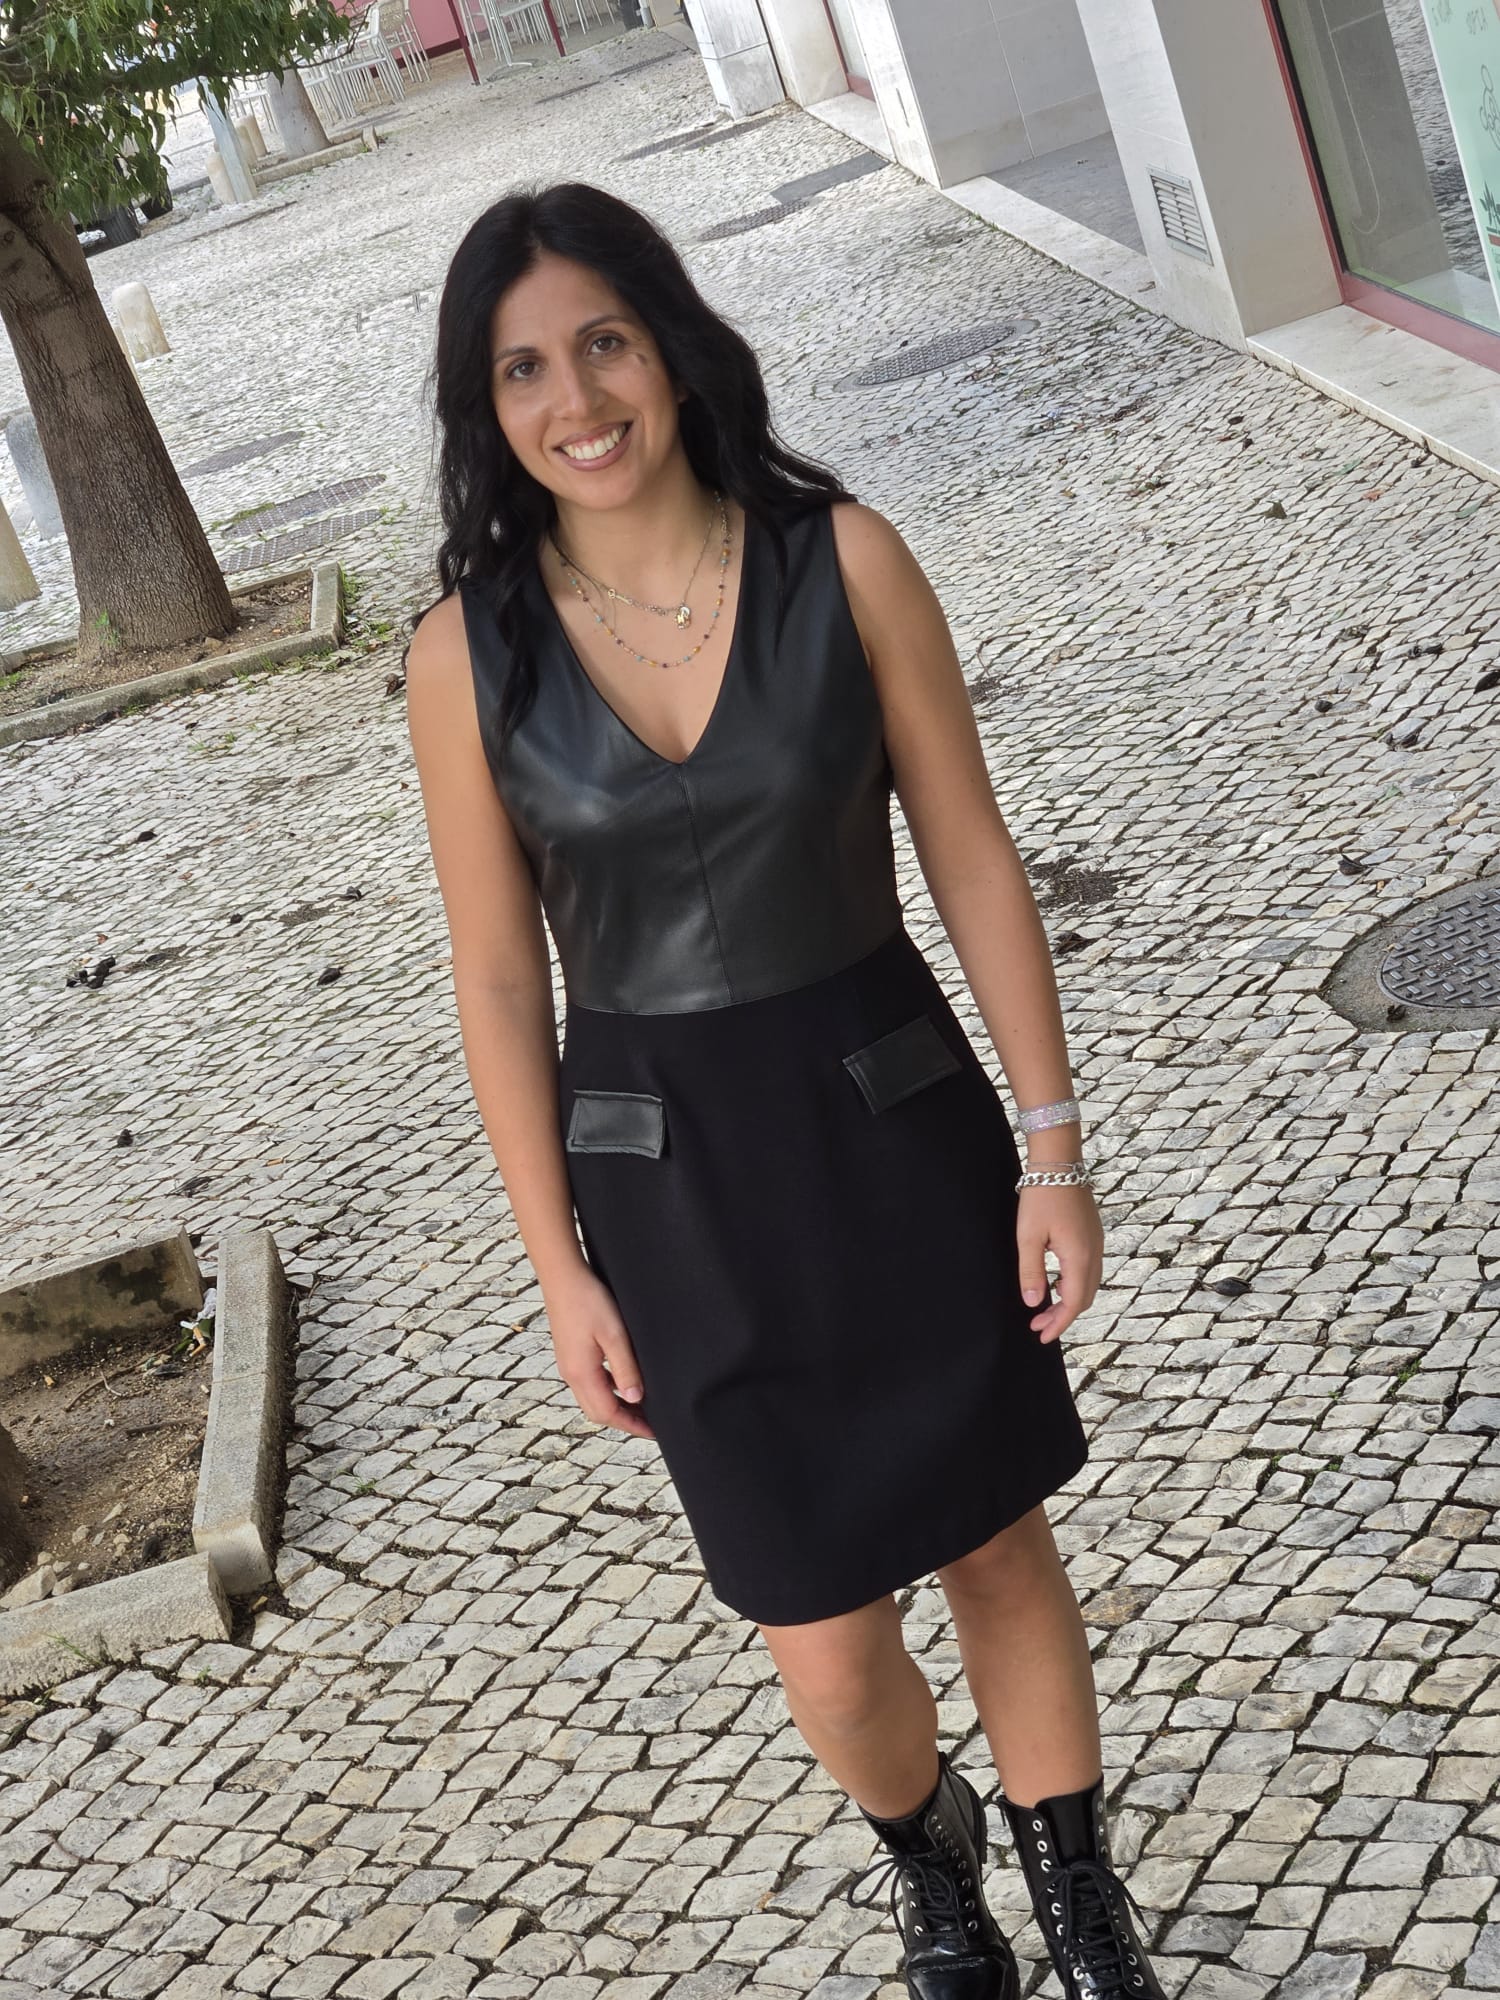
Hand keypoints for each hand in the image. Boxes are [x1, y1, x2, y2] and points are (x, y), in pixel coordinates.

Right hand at [542, 1263, 654, 1439]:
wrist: (563, 1276)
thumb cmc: (588, 1300)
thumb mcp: (614, 1335)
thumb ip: (625, 1369)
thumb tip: (635, 1399)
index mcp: (581, 1373)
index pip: (607, 1413)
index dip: (632, 1425)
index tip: (653, 1432)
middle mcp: (571, 1374)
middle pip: (598, 1412)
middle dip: (624, 1421)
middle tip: (650, 1423)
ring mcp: (569, 1364)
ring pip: (593, 1399)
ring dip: (616, 1406)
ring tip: (641, 1405)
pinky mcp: (570, 1354)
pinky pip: (590, 1383)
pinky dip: (608, 1390)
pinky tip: (623, 1381)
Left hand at [1017, 1184, 1102, 1343]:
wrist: (1059, 1163)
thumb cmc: (1041, 1197)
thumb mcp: (1028, 1237)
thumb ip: (1031, 1272)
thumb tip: (1033, 1303)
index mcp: (1079, 1258)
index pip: (1072, 1304)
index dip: (1058, 1325)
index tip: (1042, 1337)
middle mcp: (1095, 1254)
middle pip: (1084, 1298)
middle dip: (1062, 1316)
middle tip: (1037, 1325)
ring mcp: (1097, 1244)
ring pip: (1089, 1285)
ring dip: (1069, 1301)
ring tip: (1044, 1309)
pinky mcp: (1093, 1236)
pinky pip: (1089, 1271)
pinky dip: (1075, 1285)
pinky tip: (1057, 1284)